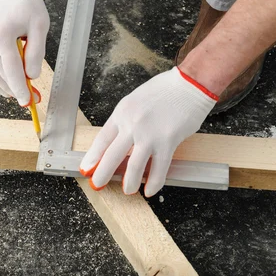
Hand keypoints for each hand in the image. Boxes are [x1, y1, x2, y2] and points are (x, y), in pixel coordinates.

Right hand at [0, 0, 49, 105]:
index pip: (10, 70)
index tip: (27, 101)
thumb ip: (36, 52)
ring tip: (19, 93)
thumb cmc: (27, 5)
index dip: (19, 88)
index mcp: (1, 34)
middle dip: (15, 89)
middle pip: (0, 74)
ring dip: (4, 87)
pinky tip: (6, 86)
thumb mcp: (40, 26)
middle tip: (30, 99)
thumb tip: (31, 76)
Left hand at [79, 67, 216, 196]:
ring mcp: (149, 134)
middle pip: (111, 155)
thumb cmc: (164, 91)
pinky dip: (153, 182)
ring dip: (129, 182)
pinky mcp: (168, 141)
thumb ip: (126, 121)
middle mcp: (132, 124)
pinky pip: (158, 168)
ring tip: (128, 190)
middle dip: (102, 174)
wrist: (188, 84)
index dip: (93, 157)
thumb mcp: (135, 101)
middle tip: (98, 185)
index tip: (86, 168)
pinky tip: (150, 190)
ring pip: (133, 166)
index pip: (102, 139)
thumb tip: (119, 143)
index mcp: (122, 113)